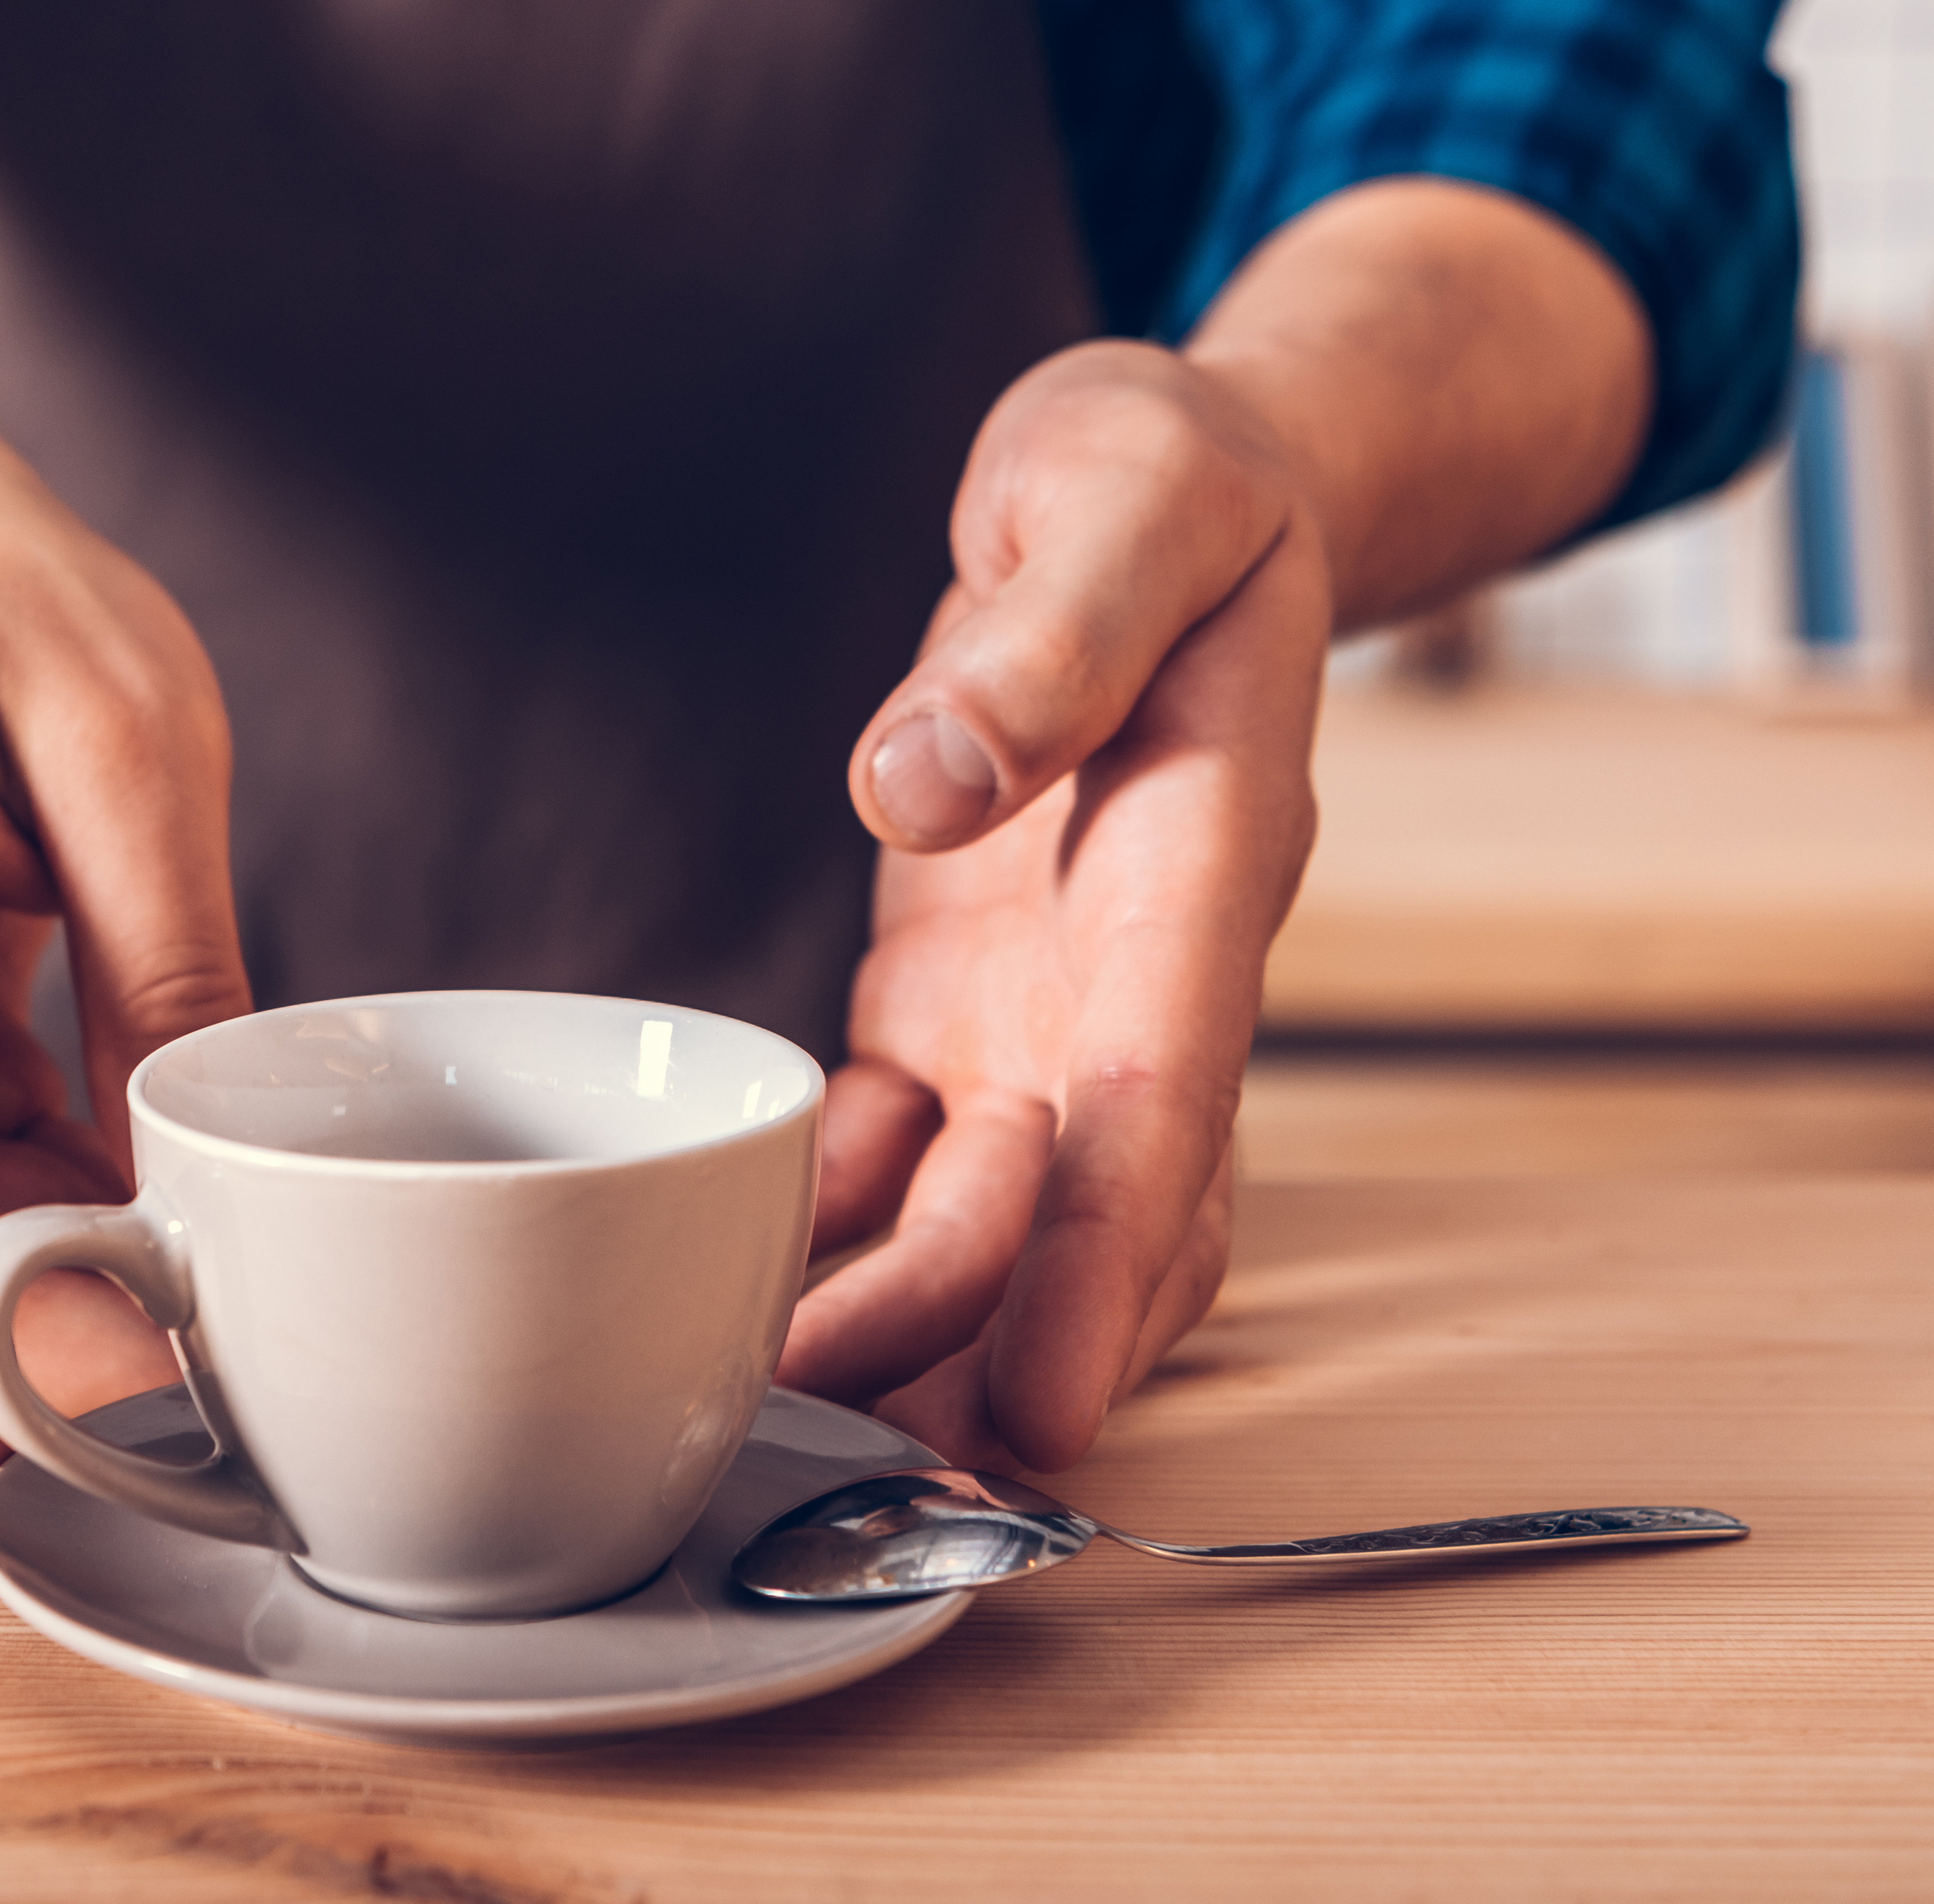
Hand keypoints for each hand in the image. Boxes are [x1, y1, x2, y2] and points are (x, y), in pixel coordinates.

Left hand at [775, 342, 1324, 1469]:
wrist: (1169, 480)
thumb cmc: (1163, 472)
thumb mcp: (1120, 491)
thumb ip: (1044, 636)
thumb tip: (921, 778)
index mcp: (1198, 860)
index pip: (1163, 1092)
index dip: (1101, 1258)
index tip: (1042, 1400)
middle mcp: (1137, 968)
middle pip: (1079, 1209)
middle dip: (977, 1344)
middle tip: (834, 1461)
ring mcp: (1050, 997)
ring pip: (991, 1216)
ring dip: (902, 1325)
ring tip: (763, 1428)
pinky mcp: (964, 993)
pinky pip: (904, 1148)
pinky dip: (836, 1229)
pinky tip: (735, 1292)